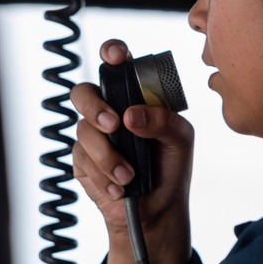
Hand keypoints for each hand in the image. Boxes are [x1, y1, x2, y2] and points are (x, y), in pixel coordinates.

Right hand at [70, 39, 194, 263]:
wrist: (158, 210)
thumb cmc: (171, 167)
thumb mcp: (181, 140)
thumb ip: (164, 121)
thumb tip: (131, 115)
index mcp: (134, 97)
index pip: (117, 65)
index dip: (111, 52)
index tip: (116, 56)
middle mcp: (110, 110)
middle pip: (84, 92)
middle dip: (95, 107)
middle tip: (113, 125)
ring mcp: (92, 135)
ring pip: (83, 130)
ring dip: (108, 156)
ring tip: (129, 175)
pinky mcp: (81, 160)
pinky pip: (82, 159)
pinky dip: (104, 175)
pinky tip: (120, 187)